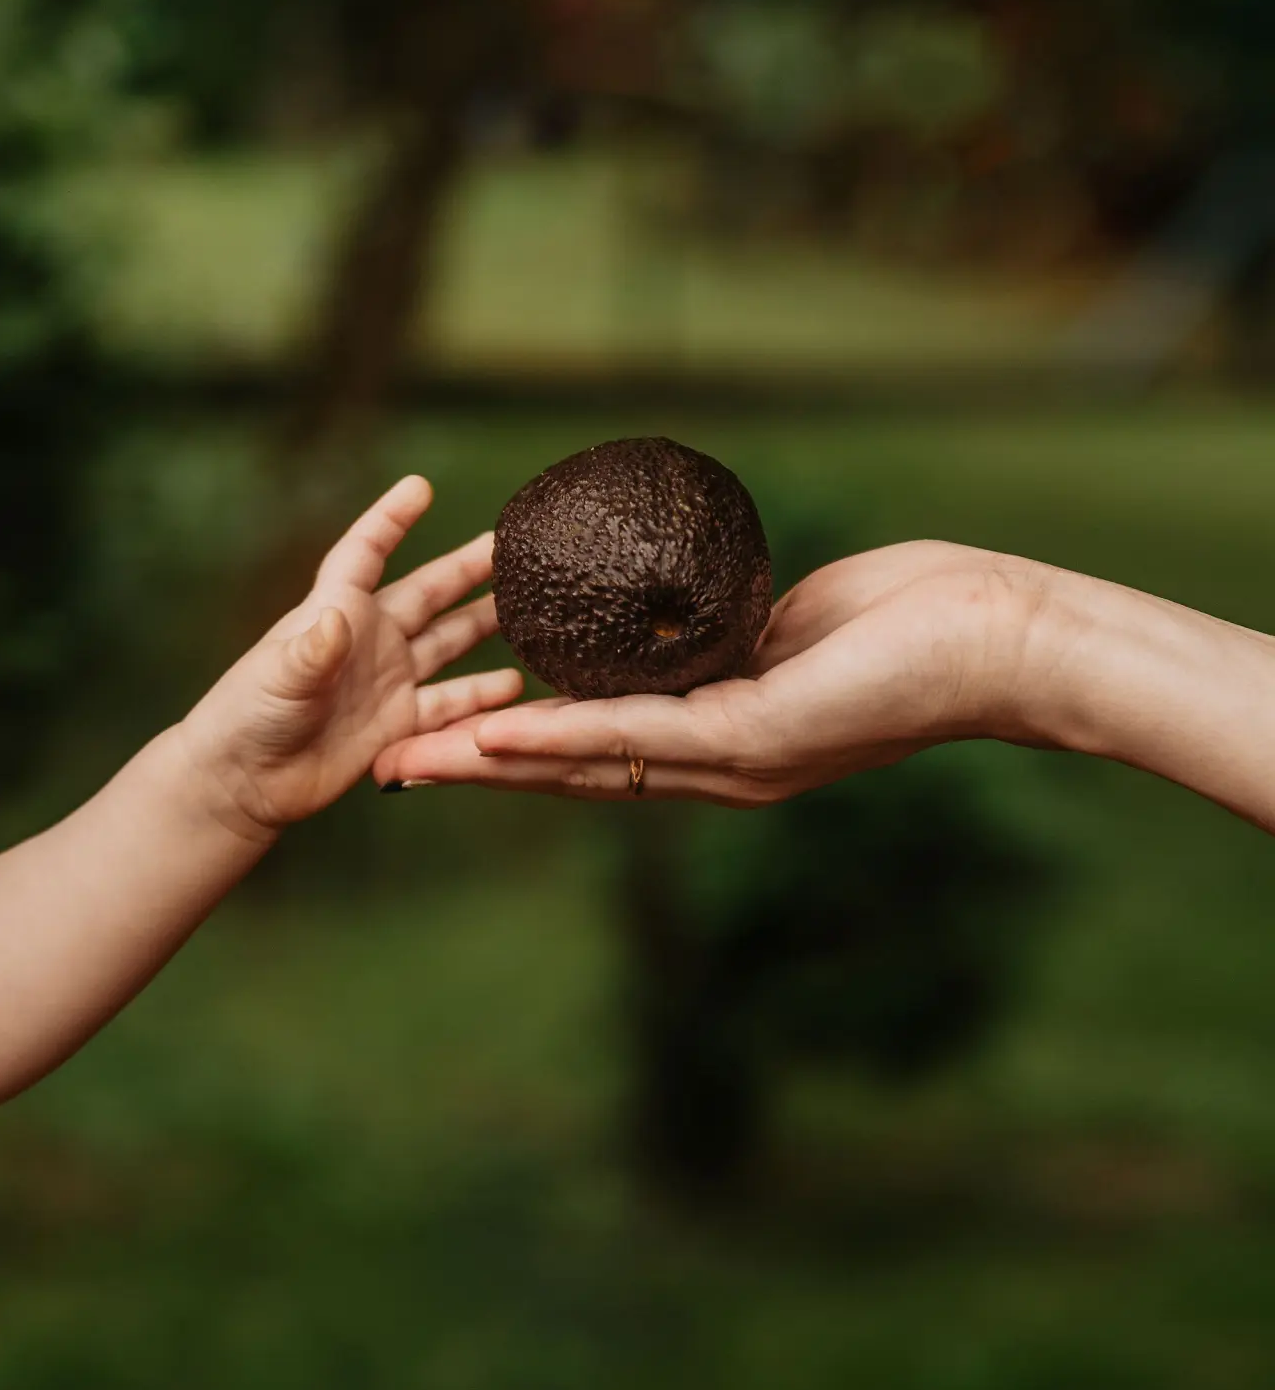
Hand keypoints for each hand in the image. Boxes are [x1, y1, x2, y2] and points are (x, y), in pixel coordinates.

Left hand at [179, 475, 519, 838]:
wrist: (246, 781)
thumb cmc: (246, 716)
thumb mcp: (278, 677)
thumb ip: (312, 650)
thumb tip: (335, 618)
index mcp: (336, 610)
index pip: (367, 551)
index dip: (392, 518)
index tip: (420, 486)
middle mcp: (370, 639)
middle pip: (428, 593)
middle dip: (467, 569)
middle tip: (509, 546)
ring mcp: (388, 680)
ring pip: (449, 643)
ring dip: (485, 626)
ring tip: (532, 611)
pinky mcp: (401, 724)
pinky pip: (450, 704)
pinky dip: (482, 697)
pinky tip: (516, 686)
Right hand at [373, 541, 1047, 804]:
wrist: (997, 635)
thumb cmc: (913, 615)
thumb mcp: (788, 620)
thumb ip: (729, 631)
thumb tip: (691, 616)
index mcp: (726, 737)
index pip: (601, 750)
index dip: (519, 750)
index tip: (446, 740)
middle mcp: (721, 766)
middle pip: (576, 773)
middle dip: (480, 772)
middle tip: (392, 774)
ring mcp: (736, 761)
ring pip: (590, 766)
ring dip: (495, 766)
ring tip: (414, 766)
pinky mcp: (756, 740)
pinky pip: (637, 735)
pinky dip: (561, 735)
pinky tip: (498, 734)